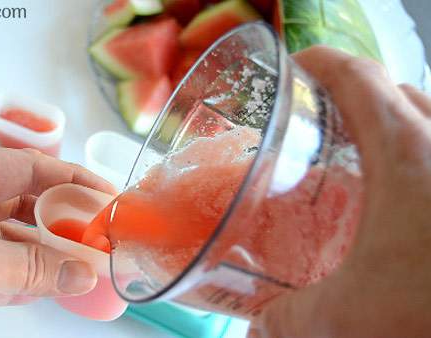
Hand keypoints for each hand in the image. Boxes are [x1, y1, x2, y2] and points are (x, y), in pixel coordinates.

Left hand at [0, 147, 115, 337]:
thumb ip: (32, 269)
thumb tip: (81, 272)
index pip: (26, 167)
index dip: (71, 180)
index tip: (105, 195)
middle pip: (22, 202)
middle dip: (61, 221)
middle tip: (98, 235)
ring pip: (12, 236)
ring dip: (45, 253)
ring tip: (84, 263)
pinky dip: (23, 276)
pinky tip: (51, 284)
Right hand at [254, 47, 430, 336]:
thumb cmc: (430, 318)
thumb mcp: (346, 322)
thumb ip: (288, 320)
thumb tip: (263, 329)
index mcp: (409, 153)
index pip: (358, 78)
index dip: (320, 64)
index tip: (296, 69)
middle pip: (398, 93)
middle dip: (356, 97)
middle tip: (321, 123)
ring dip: (395, 128)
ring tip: (363, 160)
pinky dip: (421, 161)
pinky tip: (405, 204)